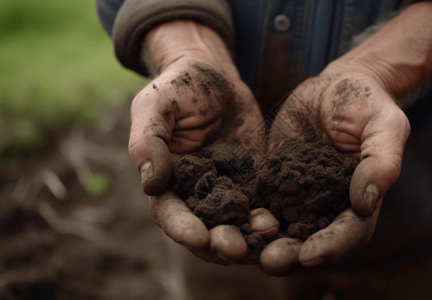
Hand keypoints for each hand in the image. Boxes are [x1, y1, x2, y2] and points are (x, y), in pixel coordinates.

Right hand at [128, 20, 277, 263]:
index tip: (199, 236)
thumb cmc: (179, 87)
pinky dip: (270, 219)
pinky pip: (261, 207)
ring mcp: (226, 191)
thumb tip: (150, 184)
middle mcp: (195, 194)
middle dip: (220, 242)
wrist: (218, 78)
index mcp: (165, 180)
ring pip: (235, 225)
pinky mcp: (252, 184)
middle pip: (205, 230)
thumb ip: (148, 141)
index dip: (182, 228)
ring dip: (249, 237)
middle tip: (237, 248)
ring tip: (267, 234)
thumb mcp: (156, 105)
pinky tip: (283, 222)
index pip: (170, 213)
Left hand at [259, 68, 409, 274]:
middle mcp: (326, 205)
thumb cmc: (365, 103)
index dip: (331, 246)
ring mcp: (297, 196)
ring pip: (279, 228)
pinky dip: (242, 214)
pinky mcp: (272, 181)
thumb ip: (382, 161)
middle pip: (310, 240)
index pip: (349, 232)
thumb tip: (366, 202)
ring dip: (260, 242)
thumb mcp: (384, 124)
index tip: (310, 254)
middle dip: (290, 254)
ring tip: (241, 248)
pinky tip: (225, 220)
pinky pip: (256, 202)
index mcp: (358, 199)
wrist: (331, 87)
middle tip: (269, 261)